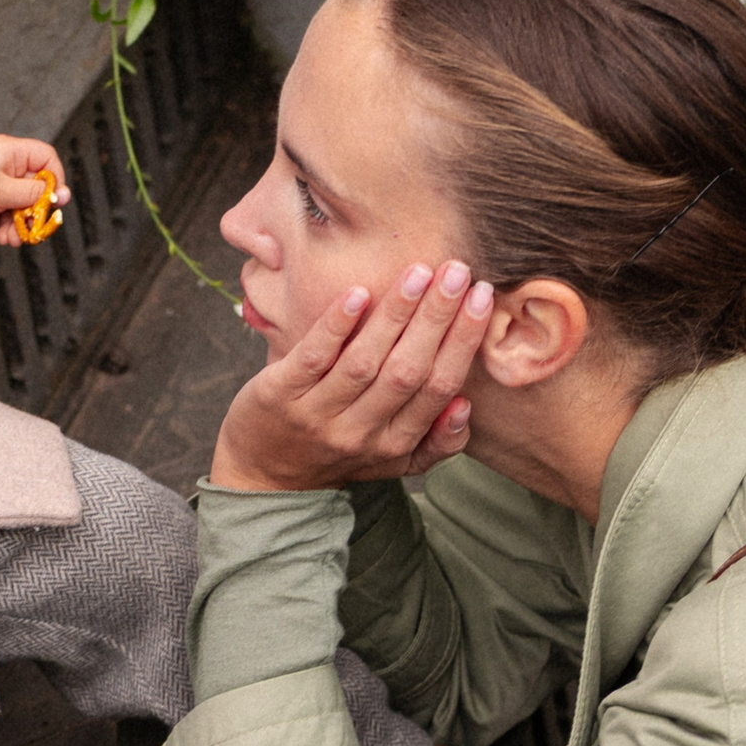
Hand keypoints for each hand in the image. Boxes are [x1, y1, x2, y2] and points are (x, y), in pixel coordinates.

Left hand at [0, 135, 68, 245]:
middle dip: (35, 212)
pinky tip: (3, 237)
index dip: (54, 179)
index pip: (46, 159)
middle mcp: (7, 166)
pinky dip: (8, 226)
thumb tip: (62, 195)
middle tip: (35, 229)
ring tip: (14, 239)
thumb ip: (34, 193)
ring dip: (21, 224)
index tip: (54, 201)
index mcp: (12, 152)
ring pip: (21, 204)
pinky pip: (7, 212)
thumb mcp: (5, 190)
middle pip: (35, 187)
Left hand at [210, 261, 492, 491]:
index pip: (438, 387)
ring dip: (395, 315)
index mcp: (395, 444)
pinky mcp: (278, 395)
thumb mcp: (394, 461)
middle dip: (437, 319)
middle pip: (407, 371)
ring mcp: (317, 414)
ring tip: (418, 273)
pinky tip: (357, 294)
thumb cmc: (340, 452)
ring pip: (364, 362)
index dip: (462, 341)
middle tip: (457, 270)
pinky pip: (312, 358)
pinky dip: (336, 326)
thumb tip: (465, 404)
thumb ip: (437, 442)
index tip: (481, 296)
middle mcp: (359, 432)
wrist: (264, 475)